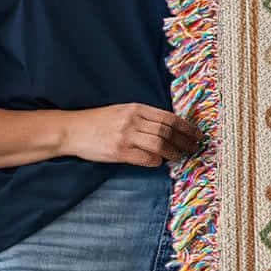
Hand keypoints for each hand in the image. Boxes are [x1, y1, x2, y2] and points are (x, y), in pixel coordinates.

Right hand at [59, 103, 202, 166]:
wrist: (72, 129)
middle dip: (185, 141)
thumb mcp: (122, 111)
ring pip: (159, 144)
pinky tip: (159, 162)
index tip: (197, 134)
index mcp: (135, 108)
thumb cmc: (98, 122)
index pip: (169, 117)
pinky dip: (156, 161)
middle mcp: (132, 120)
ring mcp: (125, 136)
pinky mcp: (119, 151)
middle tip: (194, 148)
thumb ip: (143, 117)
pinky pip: (145, 157)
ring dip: (173, 152)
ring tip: (180, 157)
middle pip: (167, 131)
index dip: (186, 127)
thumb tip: (168, 128)